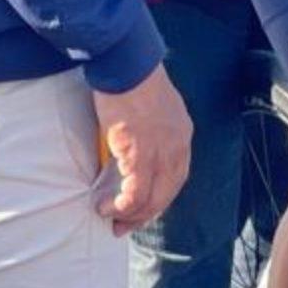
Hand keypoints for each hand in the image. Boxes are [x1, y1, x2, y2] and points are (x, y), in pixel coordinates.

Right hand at [92, 67, 192, 235]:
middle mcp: (177, 146)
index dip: (158, 196)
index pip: (176, 177)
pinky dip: (122, 206)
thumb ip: (149, 127)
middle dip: (145, 214)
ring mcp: (161, 152)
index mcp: (181, 133)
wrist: (124, 62)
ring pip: (152, 198)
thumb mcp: (151, 104)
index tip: (141, 207)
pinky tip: (106, 207)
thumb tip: (129, 145)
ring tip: (111, 219)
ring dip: (131, 214)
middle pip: (167, 193)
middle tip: (124, 226)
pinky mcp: (141, 155)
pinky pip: (135, 193)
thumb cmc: (131, 76)